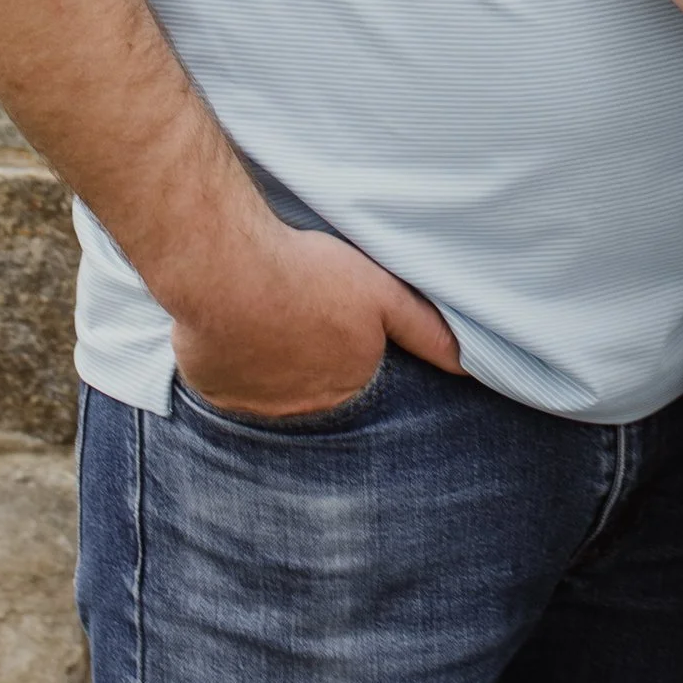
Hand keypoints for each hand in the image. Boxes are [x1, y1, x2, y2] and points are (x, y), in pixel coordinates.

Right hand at [170, 223, 460, 422]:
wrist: (228, 270)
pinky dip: (233, 363)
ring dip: (273, 366)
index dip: (348, 355)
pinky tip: (235, 330)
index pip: (358, 384)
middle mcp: (303, 411)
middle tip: (300, 321)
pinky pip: (228, 385)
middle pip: (314, 392)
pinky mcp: (215, 392)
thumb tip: (467, 365)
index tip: (335, 329)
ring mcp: (255, 407)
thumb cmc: (308, 275)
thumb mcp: (382, 294)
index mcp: (347, 387)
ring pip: (270, 391)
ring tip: (269, 322)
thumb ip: (424, 330)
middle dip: (312, 366)